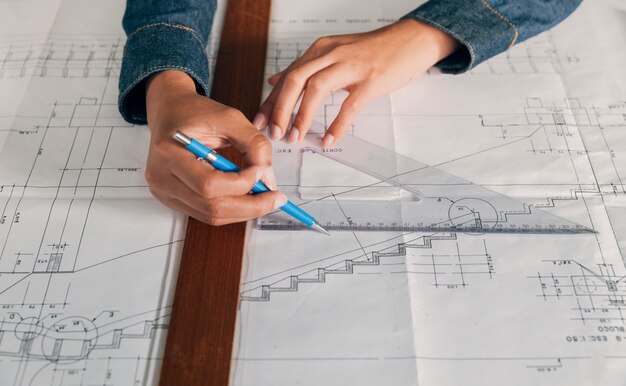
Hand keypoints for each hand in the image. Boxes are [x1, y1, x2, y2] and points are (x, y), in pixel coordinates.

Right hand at [145, 70, 285, 224]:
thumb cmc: (195, 113)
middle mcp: (162, 177)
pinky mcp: (173, 199)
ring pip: (211, 216)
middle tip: (275, 198)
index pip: (209, 184)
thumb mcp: (230, 118)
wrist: (170, 112)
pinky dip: (231, 209)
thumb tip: (268, 180)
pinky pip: (206, 214)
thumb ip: (255, 145)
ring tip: (264, 198)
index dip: (241, 184)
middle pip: (211, 207)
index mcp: (169, 152)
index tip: (262, 172)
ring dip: (243, 210)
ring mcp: (165, 192)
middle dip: (250, 206)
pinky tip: (246, 198)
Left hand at [253, 19, 459, 146]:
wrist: (410, 40)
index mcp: (320, 49)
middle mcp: (331, 54)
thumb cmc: (373, 51)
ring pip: (316, 89)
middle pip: (295, 80)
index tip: (259, 121)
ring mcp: (351, 66)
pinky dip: (336, 125)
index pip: (287, 76)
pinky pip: (349, 105)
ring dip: (301, 115)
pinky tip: (328, 139)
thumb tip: (275, 80)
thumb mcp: (333, 53)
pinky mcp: (370, 80)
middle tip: (274, 133)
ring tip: (294, 137)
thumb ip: (305, 68)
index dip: (270, 100)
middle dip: (280, 108)